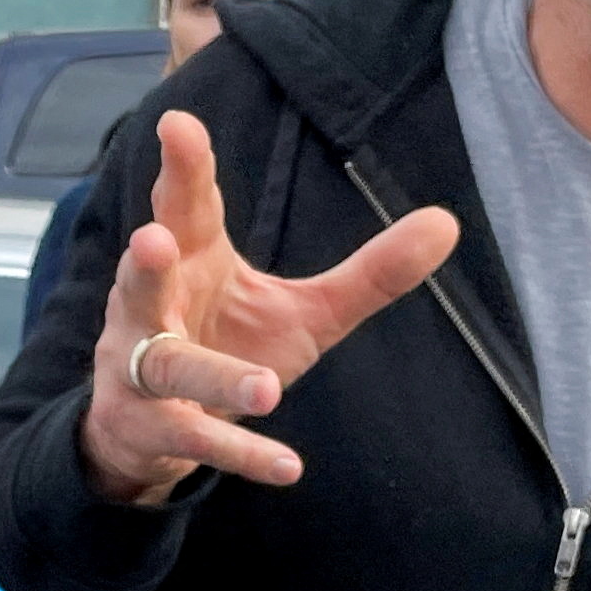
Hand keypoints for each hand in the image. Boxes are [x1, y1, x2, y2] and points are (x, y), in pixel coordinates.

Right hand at [81, 110, 459, 505]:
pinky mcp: (150, 429)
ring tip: (263, 388)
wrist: (151, 430)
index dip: (183, 167)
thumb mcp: (307, 311)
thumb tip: (448, 221)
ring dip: (213, 375)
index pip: (187, 205)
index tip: (176, 123)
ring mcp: (141, 370)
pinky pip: (196, 441)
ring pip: (170, 367)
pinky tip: (288, 467)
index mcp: (193, 260)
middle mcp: (153, 307)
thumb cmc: (229, 341)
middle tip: (152, 237)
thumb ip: (370, 273)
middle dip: (146, 260)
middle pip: (145, 277)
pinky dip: (241, 453)